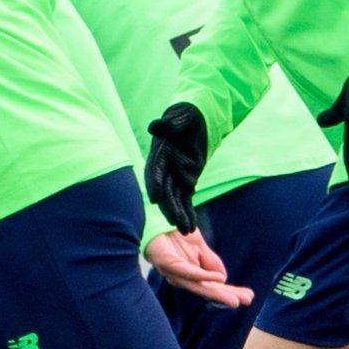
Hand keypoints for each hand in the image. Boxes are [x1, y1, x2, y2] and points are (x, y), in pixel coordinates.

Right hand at [141, 101, 209, 234]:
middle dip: (169, 207)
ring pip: (175, 200)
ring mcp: (175, 177)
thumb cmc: (185, 117)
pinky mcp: (186, 182)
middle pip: (165, 191)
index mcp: (160, 154)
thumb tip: (153, 126)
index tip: (155, 198)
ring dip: (179, 215)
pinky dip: (188, 213)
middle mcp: (164, 169)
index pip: (155, 171)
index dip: (155, 184)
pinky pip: (186, 200)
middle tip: (175, 222)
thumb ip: (168, 126)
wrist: (195, 120)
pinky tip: (191, 227)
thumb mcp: (179, 118)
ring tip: (186, 230)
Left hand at [148, 227, 249, 305]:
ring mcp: (173, 271)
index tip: (249, 297)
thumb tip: (223, 278)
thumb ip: (210, 261)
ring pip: (198, 285)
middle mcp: (181, 277)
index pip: (212, 287)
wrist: (155, 218)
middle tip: (246, 301)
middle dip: (227, 296)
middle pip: (207, 290)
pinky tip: (218, 278)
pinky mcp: (167, 262)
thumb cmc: (174, 234)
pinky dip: (203, 276)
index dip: (230, 292)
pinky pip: (187, 272)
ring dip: (218, 292)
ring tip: (234, 298)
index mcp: (190, 274)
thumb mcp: (199, 247)